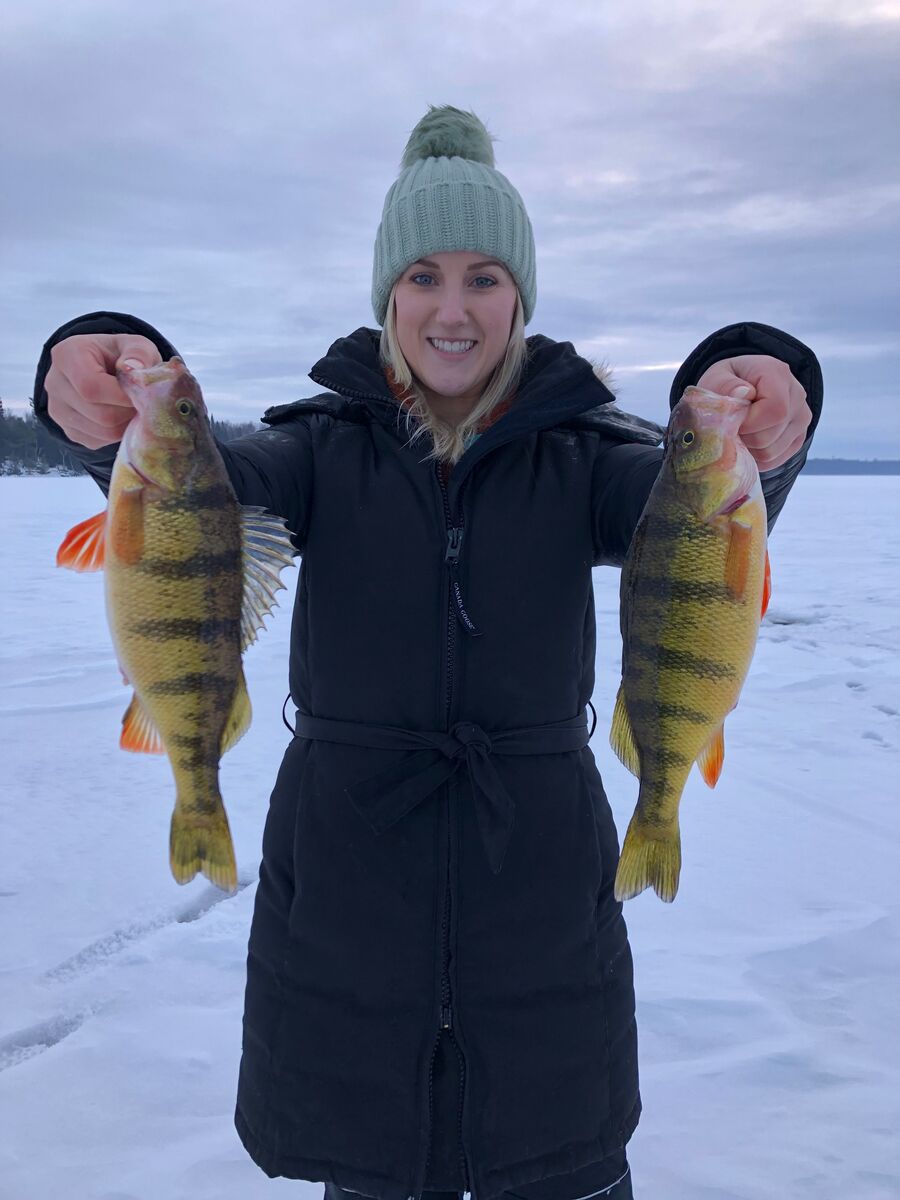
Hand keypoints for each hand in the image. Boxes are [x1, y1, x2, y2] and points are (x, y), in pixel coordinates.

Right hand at [46, 334, 161, 449]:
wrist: (103, 368)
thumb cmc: (120, 355)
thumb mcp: (134, 345)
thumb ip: (139, 353)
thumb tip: (135, 370)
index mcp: (67, 355)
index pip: (91, 387)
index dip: (122, 397)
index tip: (142, 395)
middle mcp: (54, 383)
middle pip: (100, 414)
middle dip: (128, 412)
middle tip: (142, 403)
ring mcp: (58, 410)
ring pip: (102, 432)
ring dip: (126, 425)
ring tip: (132, 407)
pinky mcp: (68, 430)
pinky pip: (99, 441)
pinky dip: (117, 434)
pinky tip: (121, 416)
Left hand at [696, 355, 811, 470]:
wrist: (743, 386)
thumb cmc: (728, 382)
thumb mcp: (718, 376)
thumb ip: (725, 384)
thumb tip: (742, 394)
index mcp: (778, 374)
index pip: (775, 409)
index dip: (750, 423)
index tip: (732, 422)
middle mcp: (797, 395)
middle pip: (772, 434)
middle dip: (745, 438)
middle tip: (731, 429)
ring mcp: (801, 418)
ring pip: (772, 452)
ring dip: (748, 449)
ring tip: (739, 433)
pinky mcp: (798, 437)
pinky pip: (775, 460)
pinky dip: (756, 457)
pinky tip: (748, 442)